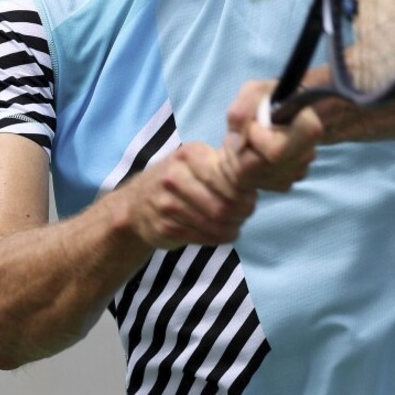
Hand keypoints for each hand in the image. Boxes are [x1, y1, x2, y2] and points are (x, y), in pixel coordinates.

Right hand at [123, 141, 257, 249]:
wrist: (136, 204)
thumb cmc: (178, 179)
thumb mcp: (196, 161)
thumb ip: (224, 165)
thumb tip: (258, 174)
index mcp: (188, 155)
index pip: (229, 179)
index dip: (246, 193)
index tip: (251, 198)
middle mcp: (174, 177)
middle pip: (223, 204)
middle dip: (241, 213)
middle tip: (245, 214)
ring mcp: (166, 204)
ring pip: (214, 224)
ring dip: (231, 228)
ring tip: (235, 225)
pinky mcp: (164, 227)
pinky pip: (202, 238)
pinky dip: (218, 238)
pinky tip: (221, 233)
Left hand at [220, 80, 323, 191]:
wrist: (284, 110)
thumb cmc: (271, 98)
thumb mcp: (253, 92)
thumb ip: (242, 110)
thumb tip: (236, 141)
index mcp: (307, 128)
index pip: (275, 151)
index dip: (256, 138)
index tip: (254, 123)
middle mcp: (304, 156)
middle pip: (258, 167)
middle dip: (238, 150)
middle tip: (241, 132)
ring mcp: (295, 173)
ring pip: (250, 178)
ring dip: (236, 159)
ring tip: (244, 139)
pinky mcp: (282, 183)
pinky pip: (251, 184)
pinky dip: (241, 169)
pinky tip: (249, 152)